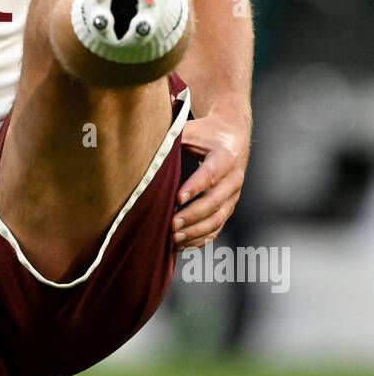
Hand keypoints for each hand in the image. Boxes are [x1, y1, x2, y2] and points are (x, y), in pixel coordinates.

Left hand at [172, 111, 250, 249]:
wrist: (232, 136)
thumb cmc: (206, 134)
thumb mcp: (191, 130)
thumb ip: (171, 139)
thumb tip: (142, 147)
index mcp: (225, 157)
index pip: (211, 175)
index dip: (195, 187)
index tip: (177, 199)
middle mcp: (234, 179)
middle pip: (215, 202)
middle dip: (192, 216)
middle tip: (170, 224)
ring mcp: (233, 196)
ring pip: (217, 219)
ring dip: (195, 231)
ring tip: (172, 238)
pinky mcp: (228, 208)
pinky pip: (217, 228)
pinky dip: (200, 239)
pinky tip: (181, 245)